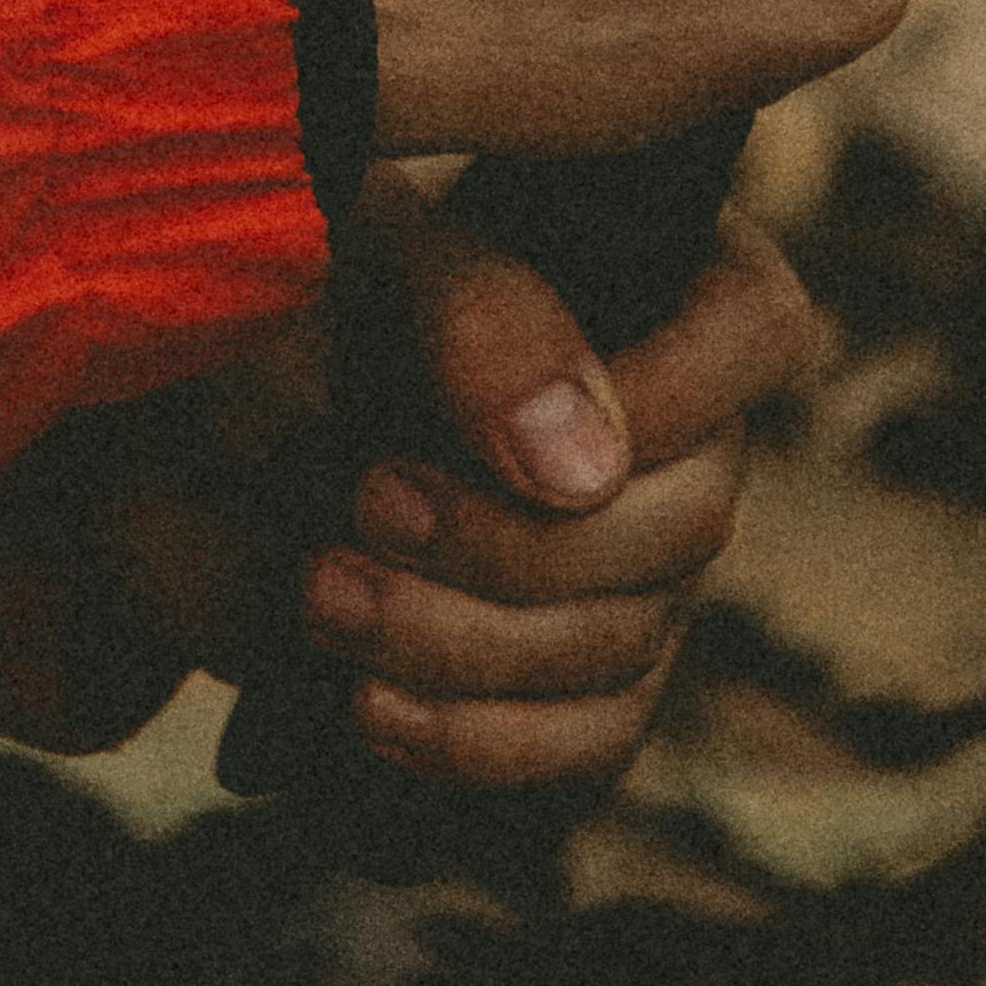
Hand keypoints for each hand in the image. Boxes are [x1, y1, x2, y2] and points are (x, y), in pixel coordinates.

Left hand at [278, 178, 813, 788]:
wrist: (230, 395)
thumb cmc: (326, 274)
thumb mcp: (376, 243)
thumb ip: (479, 312)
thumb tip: (580, 472)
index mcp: (664, 280)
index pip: (754, 329)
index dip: (669, 395)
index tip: (512, 428)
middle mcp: (684, 435)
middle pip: (689, 522)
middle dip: (515, 540)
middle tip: (364, 502)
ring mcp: (646, 567)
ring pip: (625, 646)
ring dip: (470, 645)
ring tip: (326, 600)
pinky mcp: (585, 672)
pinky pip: (589, 741)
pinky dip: (482, 741)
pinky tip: (373, 712)